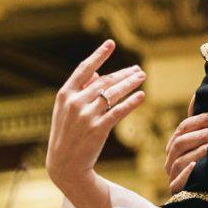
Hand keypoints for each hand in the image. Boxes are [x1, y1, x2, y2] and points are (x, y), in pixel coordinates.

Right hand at [47, 40, 145, 191]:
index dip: (98, 55)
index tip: (111, 43)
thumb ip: (80, 91)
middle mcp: (75, 103)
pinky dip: (131, 102)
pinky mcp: (98, 129)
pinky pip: (118, 111)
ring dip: (130, 83)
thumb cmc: (66, 134)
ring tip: (142, 77)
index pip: (84, 69)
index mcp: (65, 95)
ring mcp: (86, 116)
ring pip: (113, 94)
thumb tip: (97, 75)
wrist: (64, 164)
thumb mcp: (65, 111)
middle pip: (104, 81)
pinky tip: (142, 96)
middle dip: (123, 74)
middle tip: (138, 69)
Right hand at [165, 100, 207, 194]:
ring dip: (197, 151)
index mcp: (175, 145)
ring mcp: (172, 174)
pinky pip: (178, 181)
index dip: (198, 120)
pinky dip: (186, 173)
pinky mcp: (176, 189)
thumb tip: (199, 97)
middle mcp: (171, 158)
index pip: (183, 128)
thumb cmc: (206, 164)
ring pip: (180, 159)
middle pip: (179, 142)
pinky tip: (196, 166)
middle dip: (198, 135)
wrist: (203, 196)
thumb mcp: (204, 143)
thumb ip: (201, 124)